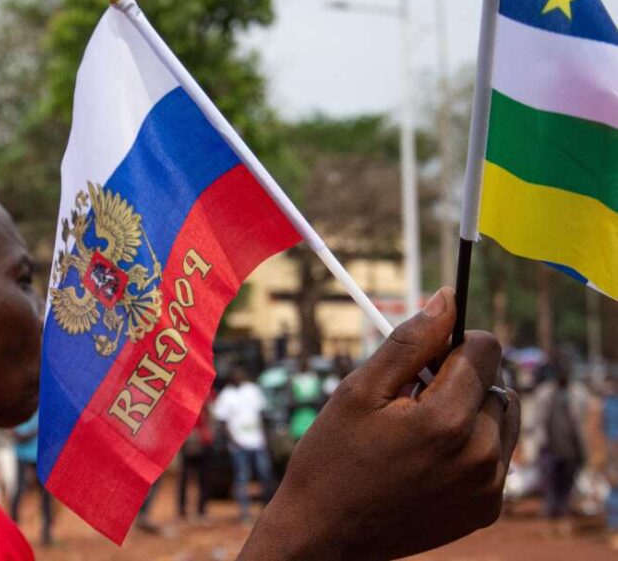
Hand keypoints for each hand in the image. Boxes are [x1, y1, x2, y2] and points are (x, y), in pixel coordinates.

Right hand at [239, 287, 519, 559]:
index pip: (486, 348)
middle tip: (409, 400)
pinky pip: (497, 455)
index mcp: (447, 420)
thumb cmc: (333, 456)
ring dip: (471, 411)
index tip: (423, 356)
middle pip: (496, 382)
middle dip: (459, 379)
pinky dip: (471, 446)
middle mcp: (481, 455)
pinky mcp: (489, 507)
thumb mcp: (360, 390)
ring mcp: (489, 486)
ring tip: (420, 429)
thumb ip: (409, 341)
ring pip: (502, 417)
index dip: (453, 341)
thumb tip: (447, 298)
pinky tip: (428, 459)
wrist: (327, 532)